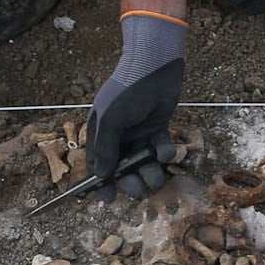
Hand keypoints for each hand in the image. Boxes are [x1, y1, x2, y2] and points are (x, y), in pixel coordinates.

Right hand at [85, 14, 186, 198]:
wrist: (154, 65)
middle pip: (122, 169)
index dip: (102, 184)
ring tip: (156, 177)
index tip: (109, 199)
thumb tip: (102, 176)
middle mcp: (118, 136)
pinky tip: (166, 152)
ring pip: (143, 162)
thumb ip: (106, 148)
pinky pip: (159, 148)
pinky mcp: (157, 128)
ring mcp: (138, 133)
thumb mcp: (111, 119)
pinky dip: (164, 153)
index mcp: (101, 133)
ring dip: (149, 173)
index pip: (98, 164)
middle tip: (138, 189)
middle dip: (130, 182)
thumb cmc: (127, 90)